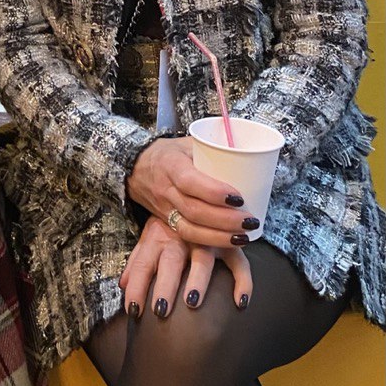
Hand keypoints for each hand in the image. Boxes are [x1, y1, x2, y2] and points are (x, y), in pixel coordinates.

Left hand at [120, 215, 252, 317]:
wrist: (195, 189)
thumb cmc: (169, 224)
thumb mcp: (150, 237)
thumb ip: (137, 261)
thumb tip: (123, 285)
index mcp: (157, 237)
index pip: (144, 263)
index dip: (137, 286)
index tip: (133, 310)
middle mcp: (181, 238)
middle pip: (170, 261)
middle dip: (165, 285)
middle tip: (160, 310)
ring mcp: (207, 239)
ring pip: (202, 259)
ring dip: (197, 279)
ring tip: (192, 302)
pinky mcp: (229, 243)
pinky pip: (239, 263)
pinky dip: (242, 281)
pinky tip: (240, 301)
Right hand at [126, 138, 256, 248]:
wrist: (134, 168)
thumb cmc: (169, 153)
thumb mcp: (187, 143)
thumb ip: (213, 149)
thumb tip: (250, 155)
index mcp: (170, 165)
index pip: (190, 181)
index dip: (214, 192)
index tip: (239, 197)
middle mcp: (165, 190)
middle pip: (193, 210)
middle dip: (224, 220)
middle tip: (250, 220)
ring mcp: (164, 209)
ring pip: (189, 229)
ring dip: (219, 237)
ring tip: (244, 236)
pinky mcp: (166, 222)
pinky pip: (186, 236)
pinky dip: (210, 242)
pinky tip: (230, 242)